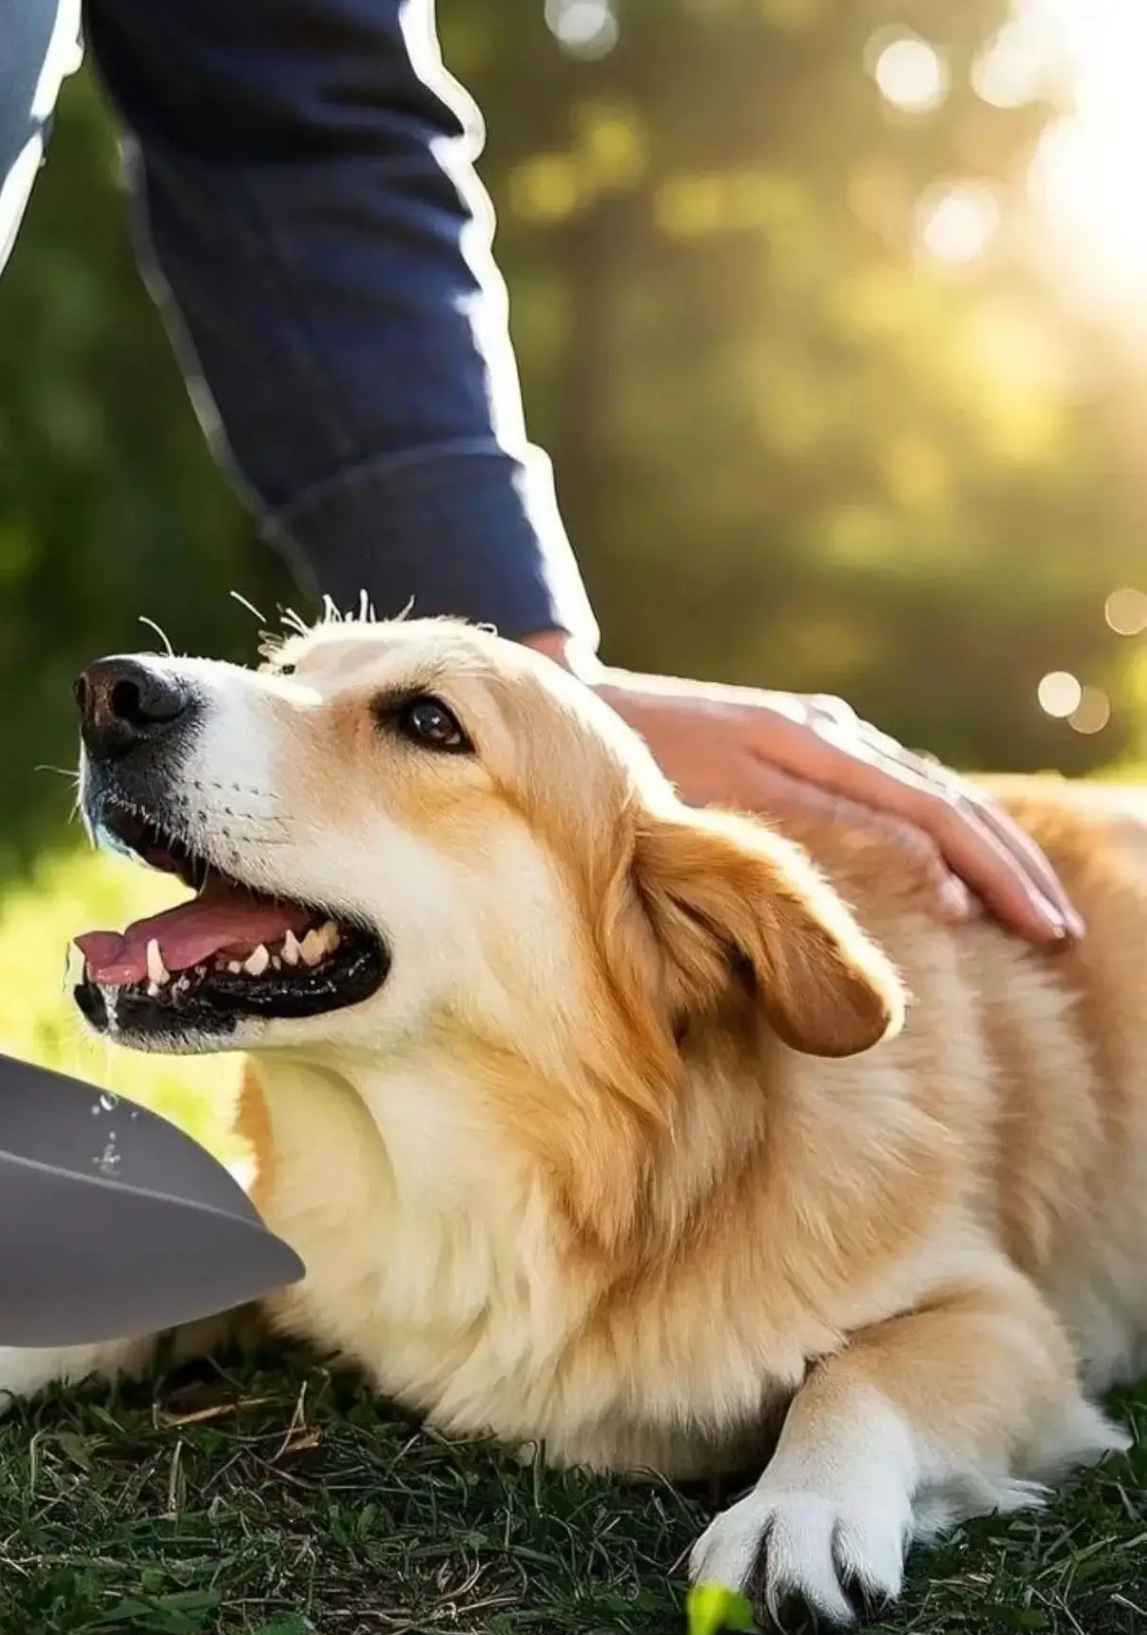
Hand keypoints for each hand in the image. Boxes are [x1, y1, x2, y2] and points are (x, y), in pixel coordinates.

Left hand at [521, 634, 1081, 946]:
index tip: (1029, 929)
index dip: (984, 874)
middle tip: (1062, 931)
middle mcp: (823, 731)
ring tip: (1035, 909)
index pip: (924, 816)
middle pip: (942, 801)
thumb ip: (802, 846)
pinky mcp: (804, 738)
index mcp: (802, 749)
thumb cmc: (622, 776)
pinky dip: (940, 825)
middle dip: (1008, 868)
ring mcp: (816, 729)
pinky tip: (965, 869)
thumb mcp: (702, 819)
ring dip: (985, 848)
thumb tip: (917, 885)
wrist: (572, 703)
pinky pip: (893, 784)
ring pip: (927, 790)